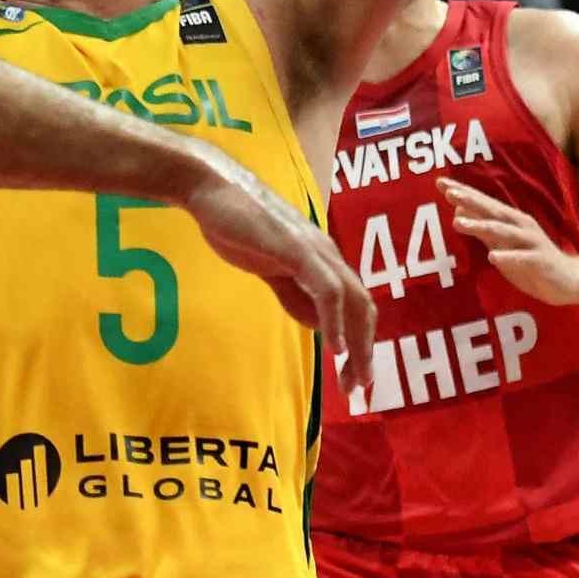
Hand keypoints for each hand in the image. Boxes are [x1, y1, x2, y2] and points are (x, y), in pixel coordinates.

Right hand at [182, 164, 374, 393]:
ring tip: (352, 378)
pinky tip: (335, 348)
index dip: (360, 342)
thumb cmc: (236, 223)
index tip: (353, 377)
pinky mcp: (298, 250)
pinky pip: (327, 291)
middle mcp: (328, 254)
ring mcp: (315, 251)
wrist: (212, 188)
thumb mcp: (270, 266)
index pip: (355, 305)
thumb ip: (293, 291)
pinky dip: (336, 322)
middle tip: (360, 388)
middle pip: (364, 308)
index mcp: (322, 258)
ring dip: (358, 344)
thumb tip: (317, 323)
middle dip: (366, 351)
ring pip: (354, 302)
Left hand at [441, 178, 578, 304]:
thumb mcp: (502, 243)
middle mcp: (520, 226)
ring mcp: (531, 243)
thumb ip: (482, 228)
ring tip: (458, 222)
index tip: (440, 182)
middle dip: (470, 200)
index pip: (482, 203)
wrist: (569, 281)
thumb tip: (457, 211)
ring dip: (481, 225)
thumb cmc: (530, 261)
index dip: (463, 192)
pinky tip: (492, 256)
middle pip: (491, 210)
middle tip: (449, 192)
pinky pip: (521, 259)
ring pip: (503, 231)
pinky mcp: (539, 262)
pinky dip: (507, 256)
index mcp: (510, 220)